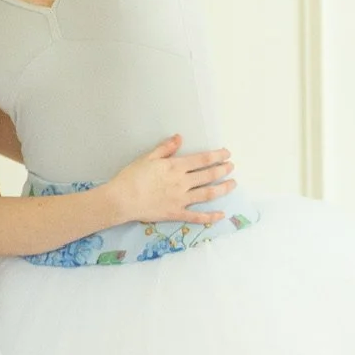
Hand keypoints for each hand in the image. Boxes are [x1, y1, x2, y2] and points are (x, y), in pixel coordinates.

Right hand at [106, 135, 235, 224]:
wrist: (121, 199)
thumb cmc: (131, 177)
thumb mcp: (147, 157)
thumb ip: (165, 148)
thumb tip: (180, 137)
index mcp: (175, 167)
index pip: (202, 159)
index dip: (217, 155)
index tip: (227, 153)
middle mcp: (182, 182)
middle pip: (209, 175)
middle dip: (223, 170)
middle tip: (232, 167)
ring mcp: (181, 199)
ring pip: (208, 194)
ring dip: (223, 188)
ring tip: (233, 184)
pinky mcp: (176, 213)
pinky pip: (197, 216)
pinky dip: (210, 216)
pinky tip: (221, 215)